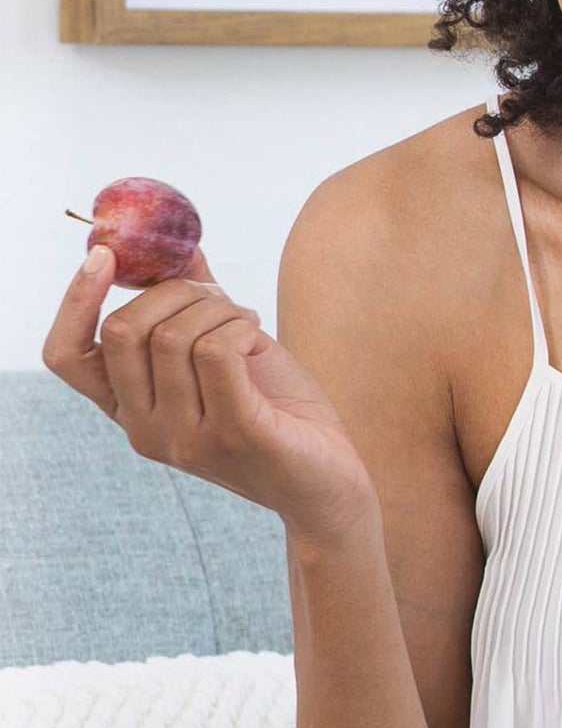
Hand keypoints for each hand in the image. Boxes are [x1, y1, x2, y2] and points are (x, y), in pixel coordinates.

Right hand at [42, 242, 379, 541]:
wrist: (328, 480)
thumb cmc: (276, 411)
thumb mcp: (225, 353)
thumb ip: (194, 307)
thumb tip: (179, 247)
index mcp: (131, 410)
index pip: (67, 357)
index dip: (75, 301)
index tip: (105, 256)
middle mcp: (145, 430)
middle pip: (122, 331)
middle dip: (174, 292)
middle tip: (219, 299)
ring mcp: (186, 439)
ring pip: (174, 335)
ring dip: (219, 309)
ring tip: (247, 323)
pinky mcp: (234, 434)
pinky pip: (217, 350)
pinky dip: (240, 326)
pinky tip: (258, 339)